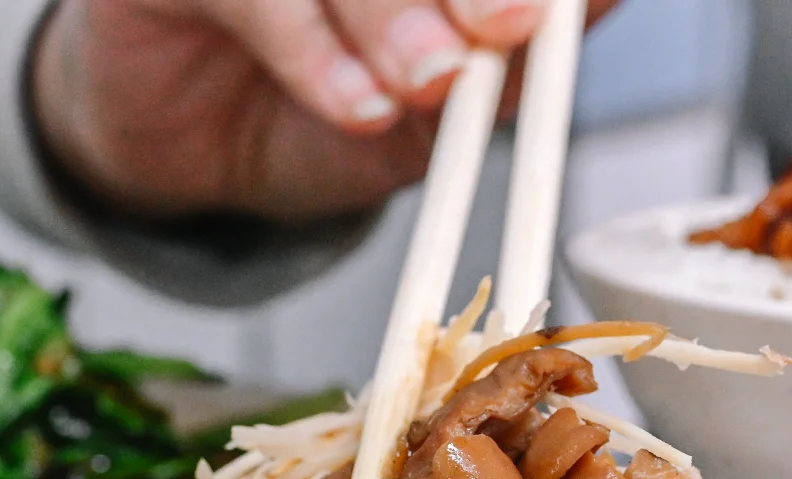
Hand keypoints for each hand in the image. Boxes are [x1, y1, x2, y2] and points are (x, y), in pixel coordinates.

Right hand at [31, 0, 616, 223]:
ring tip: (432, 82)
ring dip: (391, 13)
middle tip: (507, 26)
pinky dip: (312, 50)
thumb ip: (516, 50)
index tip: (561, 7)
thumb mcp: (447, 98)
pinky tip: (358, 104)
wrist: (193, 150)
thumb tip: (598, 3)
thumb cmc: (326, 104)